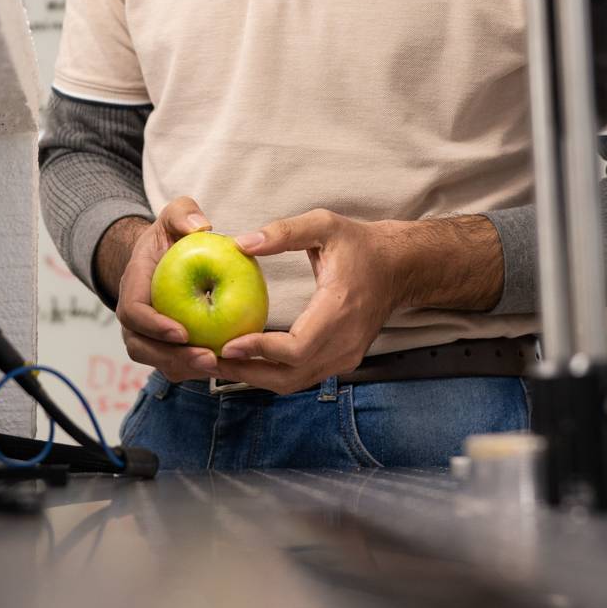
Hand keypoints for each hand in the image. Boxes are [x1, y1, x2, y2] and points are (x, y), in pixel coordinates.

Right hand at [115, 196, 222, 382]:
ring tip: (220, 367)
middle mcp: (135, 316)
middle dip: (173, 358)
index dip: (153, 326)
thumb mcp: (176, 214)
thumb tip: (200, 226)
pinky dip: (198, 370)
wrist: (165, 256)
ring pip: (160, 362)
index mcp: (133, 284)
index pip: (133, 311)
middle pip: (142, 347)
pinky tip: (227, 366)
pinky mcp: (166, 346)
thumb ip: (184, 213)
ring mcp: (148, 334)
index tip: (182, 331)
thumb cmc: (172, 235)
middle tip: (208, 358)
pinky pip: (178, 365)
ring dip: (188, 369)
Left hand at [212, 210, 410, 394]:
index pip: (296, 348)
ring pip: (293, 382)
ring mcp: (346, 357)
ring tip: (218, 362)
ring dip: (255, 377)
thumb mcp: (324, 225)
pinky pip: (301, 376)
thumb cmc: (359, 245)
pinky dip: (271, 373)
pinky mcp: (342, 361)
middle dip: (245, 372)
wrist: (399, 267)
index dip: (259, 351)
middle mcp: (344, 343)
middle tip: (207, 359)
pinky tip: (245, 359)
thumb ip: (284, 231)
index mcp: (339, 310)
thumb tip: (242, 243)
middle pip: (289, 376)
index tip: (226, 344)